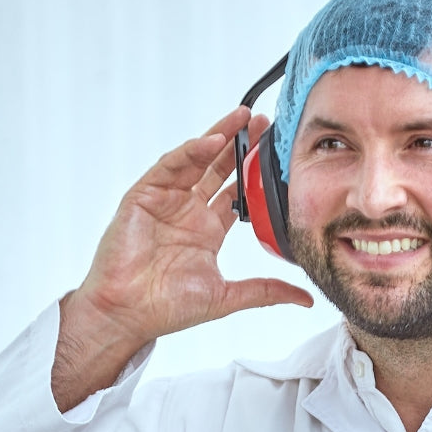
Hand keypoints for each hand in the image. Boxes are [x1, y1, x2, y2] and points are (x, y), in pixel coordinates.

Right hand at [52, 107, 312, 410]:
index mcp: (206, 231)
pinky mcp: (142, 197)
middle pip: (217, 168)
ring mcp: (164, 202)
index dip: (255, 172)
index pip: (236, 192)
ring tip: (241, 117)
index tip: (279, 153)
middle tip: (264, 121)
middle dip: (240, 144)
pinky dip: (189, 152)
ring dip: (217, 137)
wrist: (125, 314)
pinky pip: (168, 167)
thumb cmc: (164, 308)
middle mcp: (186, 211)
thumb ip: (265, 291)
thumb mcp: (226, 297)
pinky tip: (210, 141)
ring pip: (194, 160)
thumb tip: (306, 299)